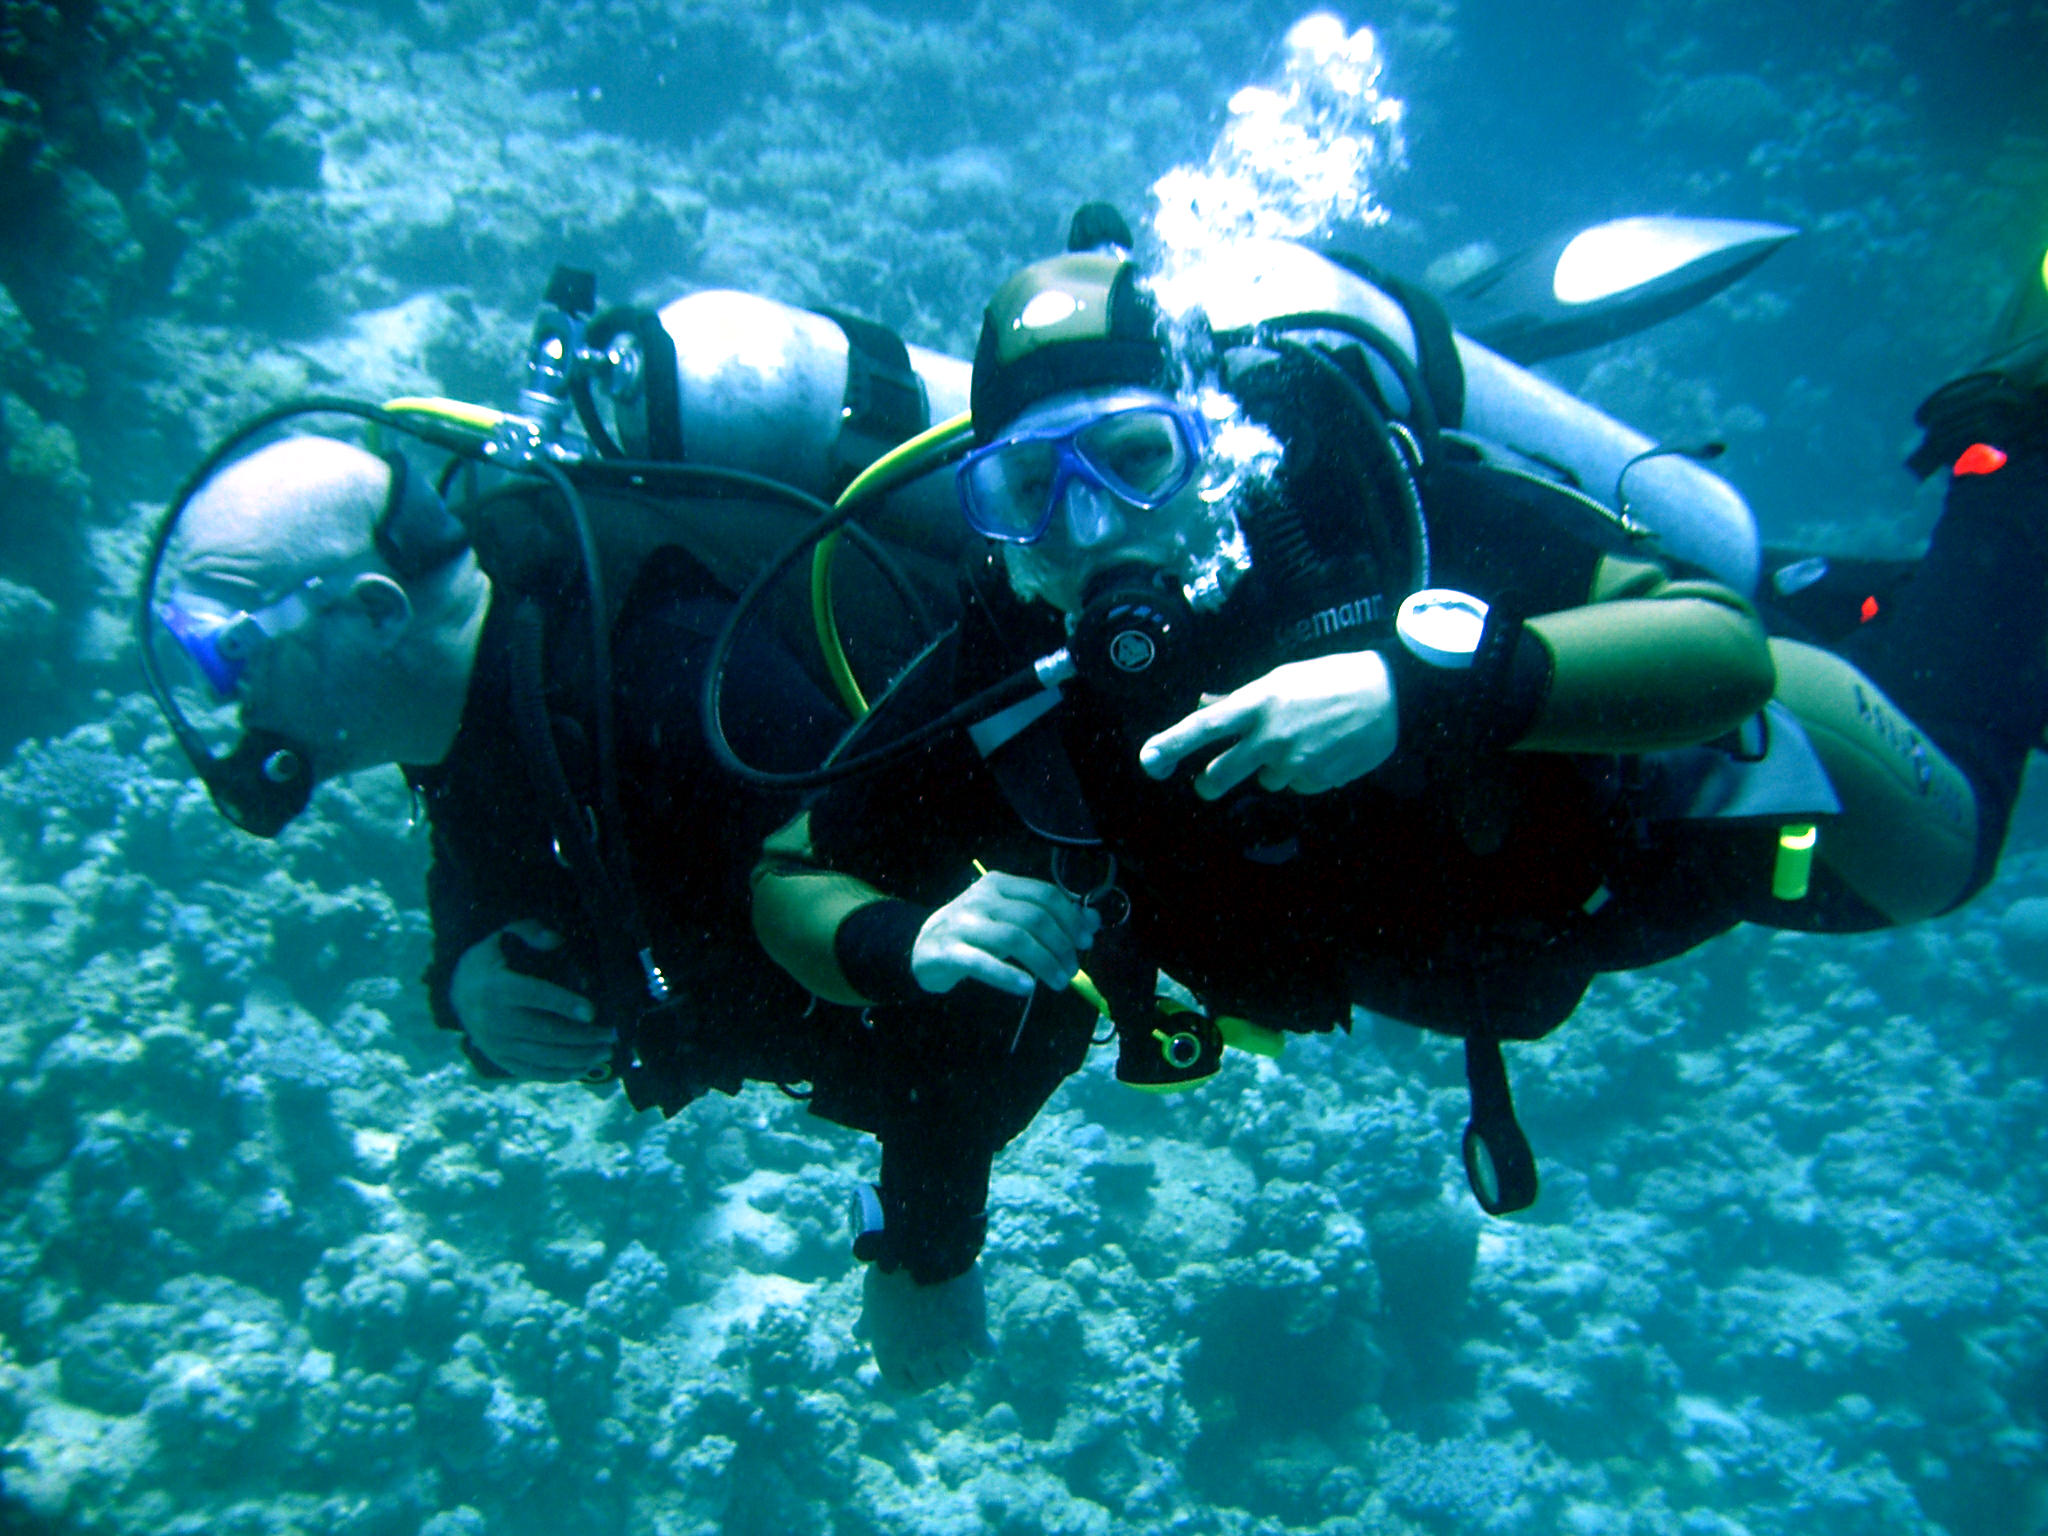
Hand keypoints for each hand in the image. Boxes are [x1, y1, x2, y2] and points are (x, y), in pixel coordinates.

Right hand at [448, 920, 612, 1079]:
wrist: (458, 992)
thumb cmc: (491, 961)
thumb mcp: (503, 937)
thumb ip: (529, 932)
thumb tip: (556, 940)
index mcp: (496, 987)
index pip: (534, 995)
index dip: (564, 1003)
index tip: (592, 1011)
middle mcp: (493, 1020)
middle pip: (545, 1032)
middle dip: (582, 1036)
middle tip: (611, 1034)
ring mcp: (495, 1044)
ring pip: (542, 1056)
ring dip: (578, 1057)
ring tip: (605, 1051)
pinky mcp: (499, 1059)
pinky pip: (532, 1071)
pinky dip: (559, 1074)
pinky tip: (584, 1069)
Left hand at [859, 1262, 991, 1391]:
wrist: (922, 1247)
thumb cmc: (893, 1272)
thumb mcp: (875, 1300)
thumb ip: (870, 1323)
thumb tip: (858, 1335)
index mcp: (890, 1353)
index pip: (905, 1386)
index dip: (915, 1380)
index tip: (923, 1370)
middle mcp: (917, 1357)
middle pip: (934, 1378)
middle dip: (939, 1368)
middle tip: (945, 1352)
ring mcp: (946, 1346)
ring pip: (960, 1368)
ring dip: (962, 1357)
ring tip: (963, 1343)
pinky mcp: (972, 1332)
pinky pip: (984, 1351)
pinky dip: (986, 1347)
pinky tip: (986, 1342)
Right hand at [910, 871, 1098, 997]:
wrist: (923, 945)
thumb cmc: (976, 931)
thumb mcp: (1011, 918)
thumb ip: (1051, 917)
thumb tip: (1093, 922)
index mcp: (999, 884)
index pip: (1044, 894)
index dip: (1071, 918)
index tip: (1085, 942)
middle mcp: (980, 899)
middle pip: (1033, 917)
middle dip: (1061, 945)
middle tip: (1072, 969)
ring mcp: (963, 924)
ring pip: (1014, 938)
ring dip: (1044, 962)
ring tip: (1059, 982)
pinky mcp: (949, 951)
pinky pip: (983, 963)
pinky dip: (1008, 975)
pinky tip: (1027, 988)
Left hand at [1137, 649, 1398, 798]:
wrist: (1389, 694)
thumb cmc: (1331, 678)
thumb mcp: (1282, 678)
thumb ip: (1240, 698)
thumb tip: (1205, 706)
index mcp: (1258, 702)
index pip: (1204, 727)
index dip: (1172, 744)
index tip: (1148, 760)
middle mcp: (1271, 735)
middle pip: (1220, 775)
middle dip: (1209, 784)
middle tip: (1208, 783)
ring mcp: (1294, 762)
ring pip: (1264, 781)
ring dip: (1272, 769)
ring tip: (1303, 741)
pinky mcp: (1317, 780)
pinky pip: (1296, 785)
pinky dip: (1303, 774)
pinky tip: (1324, 750)